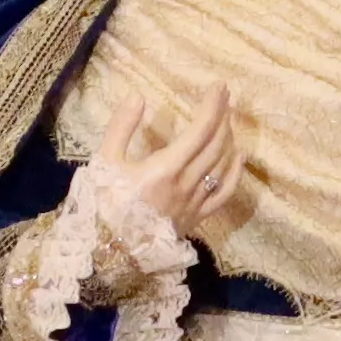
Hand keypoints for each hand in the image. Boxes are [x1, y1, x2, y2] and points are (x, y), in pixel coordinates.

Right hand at [85, 84, 243, 246]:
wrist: (106, 253)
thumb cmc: (101, 205)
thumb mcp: (103, 162)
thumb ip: (121, 127)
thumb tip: (137, 97)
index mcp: (164, 169)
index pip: (199, 131)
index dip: (212, 107)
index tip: (218, 87)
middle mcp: (185, 184)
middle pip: (215, 145)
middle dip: (222, 117)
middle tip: (224, 97)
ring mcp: (193, 203)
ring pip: (221, 165)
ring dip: (228, 139)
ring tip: (227, 120)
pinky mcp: (195, 219)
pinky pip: (223, 194)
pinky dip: (234, 173)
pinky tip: (239, 157)